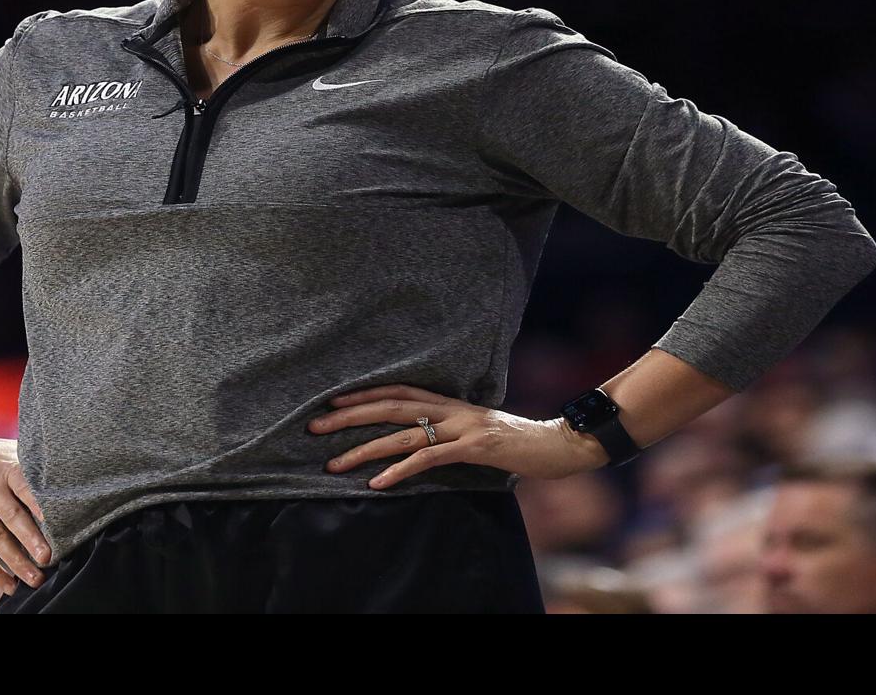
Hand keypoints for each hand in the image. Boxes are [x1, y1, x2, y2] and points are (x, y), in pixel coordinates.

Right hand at [0, 424, 50, 595]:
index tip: (59, 524)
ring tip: (35, 578)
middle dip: (31, 540)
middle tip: (49, 558)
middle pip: (12, 517)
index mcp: (5, 467)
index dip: (41, 506)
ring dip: (15, 561)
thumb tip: (71, 483)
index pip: (26, 488)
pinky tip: (8, 584)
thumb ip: (34, 467)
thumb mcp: (11, 450)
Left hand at [307, 384, 599, 488]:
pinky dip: (400, 471)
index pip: (400, 390)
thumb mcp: (480, 431)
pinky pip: (429, 459)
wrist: (561, 443)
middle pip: (391, 406)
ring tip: (333, 464)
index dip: (365, 394)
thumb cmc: (521, 441)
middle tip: (314, 426)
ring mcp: (463, 426)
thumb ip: (453, 430)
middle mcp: (453, 408)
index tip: (332, 401)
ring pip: (403, 434)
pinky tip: (377, 484)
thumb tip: (426, 440)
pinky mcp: (474, 448)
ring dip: (364, 449)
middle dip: (349, 416)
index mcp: (452, 402)